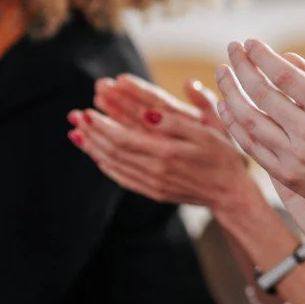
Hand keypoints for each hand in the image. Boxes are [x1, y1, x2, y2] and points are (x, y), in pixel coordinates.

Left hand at [70, 77, 252, 210]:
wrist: (230, 192)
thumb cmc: (222, 156)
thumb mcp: (207, 132)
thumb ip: (176, 121)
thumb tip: (148, 112)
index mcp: (167, 154)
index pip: (124, 139)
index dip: (102, 126)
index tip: (86, 110)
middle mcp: (156, 172)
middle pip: (113, 151)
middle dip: (92, 133)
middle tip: (75, 116)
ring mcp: (153, 185)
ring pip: (114, 165)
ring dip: (93, 148)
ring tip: (77, 132)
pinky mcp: (153, 192)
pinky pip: (122, 179)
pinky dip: (105, 165)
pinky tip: (95, 154)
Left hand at [215, 37, 304, 212]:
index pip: (284, 76)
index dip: (262, 56)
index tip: (250, 43)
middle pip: (262, 94)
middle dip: (242, 67)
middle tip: (231, 50)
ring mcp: (295, 156)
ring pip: (250, 120)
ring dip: (230, 93)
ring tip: (222, 74)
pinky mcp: (286, 175)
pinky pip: (251, 147)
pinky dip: (233, 125)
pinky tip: (225, 107)